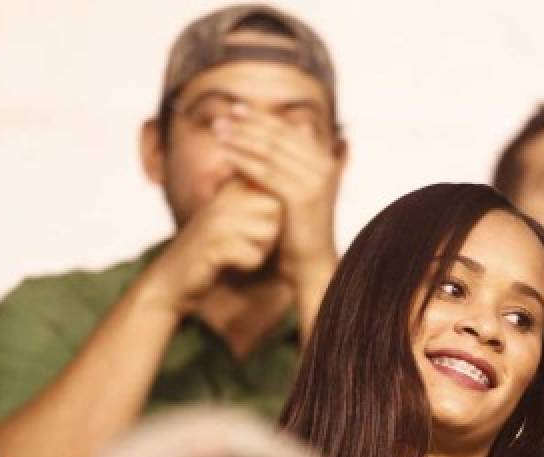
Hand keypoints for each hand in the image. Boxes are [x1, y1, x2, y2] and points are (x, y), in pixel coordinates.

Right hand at [143, 179, 282, 313]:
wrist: (171, 279)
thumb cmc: (210, 253)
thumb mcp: (234, 222)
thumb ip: (258, 207)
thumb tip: (286, 200)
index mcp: (228, 189)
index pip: (275, 195)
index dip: (273, 218)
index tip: (249, 229)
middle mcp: (222, 198)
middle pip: (275, 211)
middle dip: (269, 234)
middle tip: (243, 244)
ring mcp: (217, 219)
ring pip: (269, 233)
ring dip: (258, 250)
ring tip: (234, 253)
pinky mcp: (214, 243)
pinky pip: (255, 255)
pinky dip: (246, 265)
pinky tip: (227, 264)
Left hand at [215, 106, 342, 278]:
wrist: (310, 261)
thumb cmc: (298, 226)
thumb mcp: (297, 187)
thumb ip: (289, 161)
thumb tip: (286, 133)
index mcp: (324, 159)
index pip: (288, 130)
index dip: (262, 117)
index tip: (237, 110)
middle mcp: (323, 165)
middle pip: (278, 136)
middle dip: (248, 124)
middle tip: (223, 117)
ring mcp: (314, 180)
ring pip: (270, 151)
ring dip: (241, 138)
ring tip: (219, 132)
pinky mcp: (301, 195)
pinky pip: (265, 172)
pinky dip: (243, 160)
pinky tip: (225, 155)